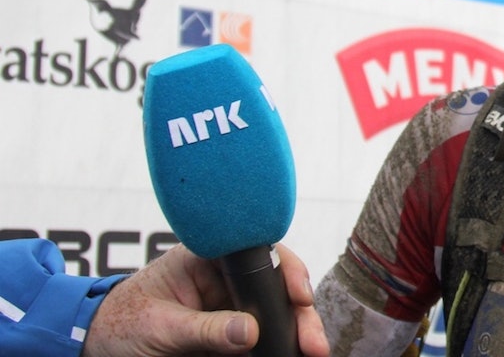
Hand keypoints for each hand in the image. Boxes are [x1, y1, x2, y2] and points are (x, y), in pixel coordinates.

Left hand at [83, 243, 329, 356]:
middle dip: (300, 313)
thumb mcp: (158, 327)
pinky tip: (289, 354)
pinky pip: (259, 342)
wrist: (94, 348)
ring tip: (310, 351)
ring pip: (275, 317)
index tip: (299, 296)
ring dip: (295, 333)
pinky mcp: (228, 339)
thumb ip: (203, 329)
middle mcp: (225, 281)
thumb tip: (249, 333)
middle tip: (312, 342)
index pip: (259, 254)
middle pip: (276, 289)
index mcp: (207, 259)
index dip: (286, 271)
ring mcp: (229, 309)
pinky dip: (277, 347)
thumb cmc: (117, 324)